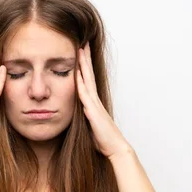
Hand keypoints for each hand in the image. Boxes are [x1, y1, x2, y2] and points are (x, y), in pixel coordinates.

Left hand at [76, 41, 130, 158]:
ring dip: (83, 65)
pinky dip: (81, 84)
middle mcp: (94, 100)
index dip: (84, 66)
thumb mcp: (90, 124)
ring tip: (80, 50)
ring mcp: (94, 104)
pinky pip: (85, 95)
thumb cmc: (103, 140)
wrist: (114, 148)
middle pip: (89, 74)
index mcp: (93, 102)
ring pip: (87, 80)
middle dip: (85, 58)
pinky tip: (77, 74)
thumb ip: (84, 116)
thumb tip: (77, 112)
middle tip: (82, 42)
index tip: (80, 52)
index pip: (87, 79)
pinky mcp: (93, 112)